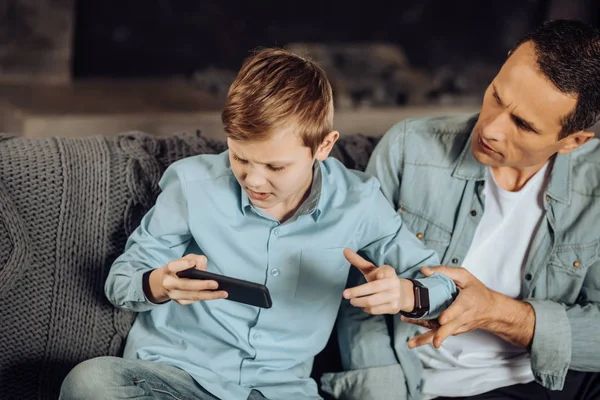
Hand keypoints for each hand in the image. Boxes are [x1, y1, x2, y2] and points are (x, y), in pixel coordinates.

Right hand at [148, 254, 227, 304]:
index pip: (173, 266)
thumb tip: (203, 270)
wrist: (163, 283)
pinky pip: (195, 300)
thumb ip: (196, 259)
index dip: (183, 264)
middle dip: (202, 285)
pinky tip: (217, 296)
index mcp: (168, 269)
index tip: (192, 262)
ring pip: (193, 296)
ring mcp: (173, 294)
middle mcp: (168, 283)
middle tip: (216, 284)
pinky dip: (206, 298)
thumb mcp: (186, 259)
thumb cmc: (179, 268)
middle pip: (186, 285)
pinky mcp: (179, 302)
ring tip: (223, 293)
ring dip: (209, 295)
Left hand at [341, 248, 413, 314]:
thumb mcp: (372, 270)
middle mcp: (393, 283)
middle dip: (358, 292)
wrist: (402, 294)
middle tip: (345, 294)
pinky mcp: (393, 307)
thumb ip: (359, 261)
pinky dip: (366, 309)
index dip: (382, 273)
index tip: (377, 275)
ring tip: (352, 301)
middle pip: (374, 287)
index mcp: (389, 272)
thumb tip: (345, 250)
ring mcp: (394, 296)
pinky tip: (363, 306)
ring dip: (359, 302)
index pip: (386, 271)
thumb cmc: (381, 279)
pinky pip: (375, 310)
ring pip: (373, 301)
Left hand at [402, 266, 532, 349]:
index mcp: (466, 302)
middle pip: (450, 328)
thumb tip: (423, 270)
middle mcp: (462, 317)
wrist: (491, 310)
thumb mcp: (464, 276)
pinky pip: (439, 333)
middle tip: (432, 342)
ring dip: (426, 338)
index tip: (442, 319)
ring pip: (442, 333)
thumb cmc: (477, 291)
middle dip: (440, 335)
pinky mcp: (453, 331)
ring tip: (412, 343)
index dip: (450, 315)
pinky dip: (427, 335)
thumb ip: (444, 271)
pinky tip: (414, 338)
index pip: (458, 310)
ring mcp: (458, 326)